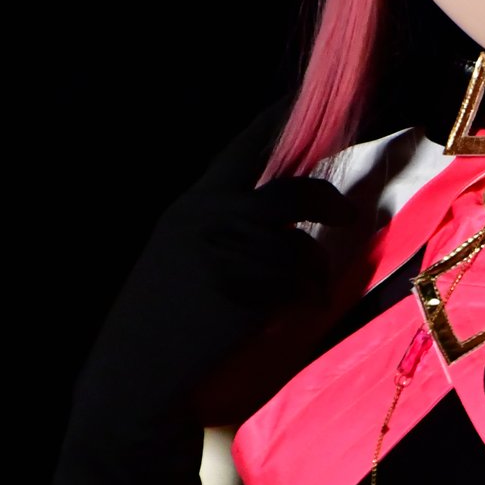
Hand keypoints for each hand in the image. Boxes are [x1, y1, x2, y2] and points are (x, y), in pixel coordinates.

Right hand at [53, 103, 351, 484]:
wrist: (135, 382)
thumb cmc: (165, 329)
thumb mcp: (182, 261)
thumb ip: (222, 231)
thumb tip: (284, 218)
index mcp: (191, 209)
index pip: (246, 148)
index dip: (283, 121)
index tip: (311, 102)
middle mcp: (209, 220)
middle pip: (293, 190)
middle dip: (330, 200)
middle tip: (348, 214)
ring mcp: (227, 255)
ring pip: (301, 247)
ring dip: (312, 273)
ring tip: (302, 297)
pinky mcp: (244, 290)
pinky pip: (299, 286)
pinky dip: (302, 302)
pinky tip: (282, 322)